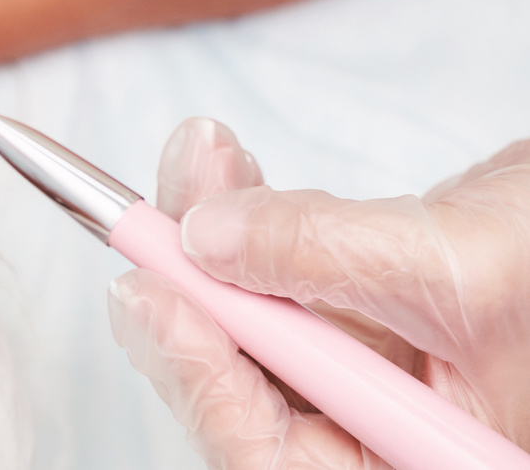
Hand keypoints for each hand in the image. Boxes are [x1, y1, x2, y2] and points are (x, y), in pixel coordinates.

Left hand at [108, 118, 529, 467]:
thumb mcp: (452, 267)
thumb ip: (326, 254)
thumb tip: (205, 237)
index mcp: (410, 463)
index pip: (277, 458)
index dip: (203, 382)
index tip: (146, 295)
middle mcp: (374, 433)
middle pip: (248, 385)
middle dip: (195, 291)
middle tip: (151, 222)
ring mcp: (359, 372)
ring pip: (252, 317)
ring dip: (211, 236)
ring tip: (202, 159)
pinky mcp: (349, 311)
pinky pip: (277, 274)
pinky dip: (247, 220)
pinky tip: (228, 173)